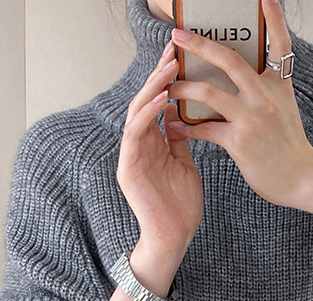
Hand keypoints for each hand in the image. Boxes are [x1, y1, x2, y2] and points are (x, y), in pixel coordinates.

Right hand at [116, 39, 204, 250]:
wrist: (174, 238)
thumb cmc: (181, 206)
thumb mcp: (185, 164)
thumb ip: (179, 139)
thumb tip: (179, 111)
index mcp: (152, 143)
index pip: (157, 103)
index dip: (166, 79)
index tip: (180, 56)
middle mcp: (139, 145)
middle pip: (144, 101)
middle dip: (158, 75)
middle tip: (174, 51)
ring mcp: (131, 155)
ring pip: (137, 112)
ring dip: (152, 88)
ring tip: (169, 69)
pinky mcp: (128, 167)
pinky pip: (134, 134)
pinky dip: (146, 115)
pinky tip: (159, 99)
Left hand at [166, 0, 312, 207]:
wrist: (302, 179)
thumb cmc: (290, 146)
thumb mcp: (285, 109)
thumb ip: (266, 90)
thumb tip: (239, 79)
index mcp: (279, 85)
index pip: (280, 43)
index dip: (274, 18)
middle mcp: (265, 96)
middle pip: (228, 59)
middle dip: (199, 44)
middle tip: (176, 36)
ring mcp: (252, 118)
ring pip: (208, 92)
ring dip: (183, 89)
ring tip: (169, 88)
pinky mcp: (240, 142)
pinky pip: (205, 128)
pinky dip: (186, 127)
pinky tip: (174, 125)